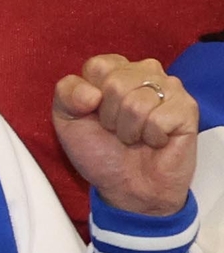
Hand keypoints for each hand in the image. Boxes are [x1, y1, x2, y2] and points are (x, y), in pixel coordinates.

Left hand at [56, 54, 201, 222]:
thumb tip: (91, 93)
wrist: (127, 187)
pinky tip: (155, 141)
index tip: (94, 114)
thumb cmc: (100, 151)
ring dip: (129, 129)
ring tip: (135, 137)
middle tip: (117, 130)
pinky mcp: (187, 109)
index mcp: (115, 70)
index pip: (98, 66)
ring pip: (137, 101)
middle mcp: (144, 73)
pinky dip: (150, 137)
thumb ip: (66, 93)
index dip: (88, 98)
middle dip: (109, 116)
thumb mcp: (66, 119)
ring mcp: (170, 89)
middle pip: (115, 83)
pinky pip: (158, 119)